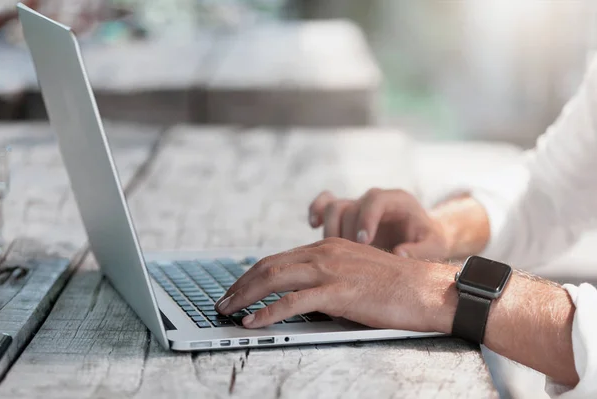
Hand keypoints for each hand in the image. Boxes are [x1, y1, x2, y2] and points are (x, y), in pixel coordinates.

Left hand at [215, 238, 457, 330]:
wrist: (429, 288)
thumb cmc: (397, 286)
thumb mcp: (356, 273)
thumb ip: (329, 278)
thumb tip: (304, 297)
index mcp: (328, 247)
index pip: (279, 258)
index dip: (253, 274)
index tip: (238, 288)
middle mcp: (325, 253)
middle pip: (269, 266)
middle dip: (241, 284)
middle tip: (223, 301)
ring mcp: (331, 271)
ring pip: (275, 279)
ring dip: (246, 296)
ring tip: (227, 311)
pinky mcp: (339, 292)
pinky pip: (293, 302)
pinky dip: (268, 312)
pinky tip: (252, 322)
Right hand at [308, 189, 448, 259]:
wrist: (420, 234)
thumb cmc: (428, 239)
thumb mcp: (435, 245)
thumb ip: (421, 250)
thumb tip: (399, 254)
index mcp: (396, 200)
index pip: (375, 200)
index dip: (366, 219)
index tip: (364, 242)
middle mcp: (373, 198)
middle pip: (350, 207)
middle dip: (347, 233)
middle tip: (349, 257)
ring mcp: (357, 204)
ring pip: (333, 207)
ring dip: (330, 230)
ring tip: (335, 254)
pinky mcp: (345, 212)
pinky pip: (324, 204)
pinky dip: (316, 212)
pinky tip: (313, 226)